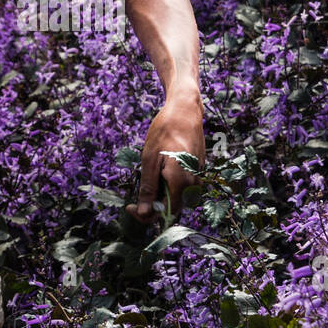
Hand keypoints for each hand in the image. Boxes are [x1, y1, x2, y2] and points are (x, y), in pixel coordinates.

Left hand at [125, 91, 204, 224]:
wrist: (185, 111)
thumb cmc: (165, 131)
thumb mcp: (149, 160)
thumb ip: (148, 188)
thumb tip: (144, 212)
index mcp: (181, 182)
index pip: (166, 214)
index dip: (147, 216)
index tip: (130, 208)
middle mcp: (194, 184)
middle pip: (172, 209)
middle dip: (152, 206)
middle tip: (134, 198)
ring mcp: (198, 178)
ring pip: (178, 198)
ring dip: (161, 196)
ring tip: (149, 176)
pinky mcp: (197, 172)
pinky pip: (183, 188)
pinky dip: (169, 186)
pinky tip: (160, 170)